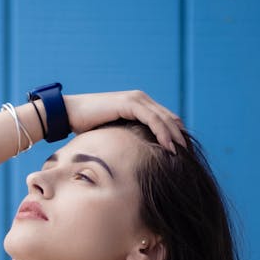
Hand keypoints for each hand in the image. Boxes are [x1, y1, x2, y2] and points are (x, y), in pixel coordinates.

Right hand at [64, 90, 185, 152]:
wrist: (68, 114)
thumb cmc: (85, 128)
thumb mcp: (113, 135)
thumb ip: (126, 140)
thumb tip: (133, 159)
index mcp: (138, 105)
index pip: (165, 120)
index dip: (176, 135)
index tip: (183, 154)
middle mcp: (140, 99)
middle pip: (170, 118)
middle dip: (181, 137)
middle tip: (190, 156)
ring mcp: (136, 99)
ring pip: (164, 119)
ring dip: (175, 136)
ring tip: (183, 154)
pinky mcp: (129, 103)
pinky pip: (153, 119)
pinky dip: (163, 133)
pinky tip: (169, 147)